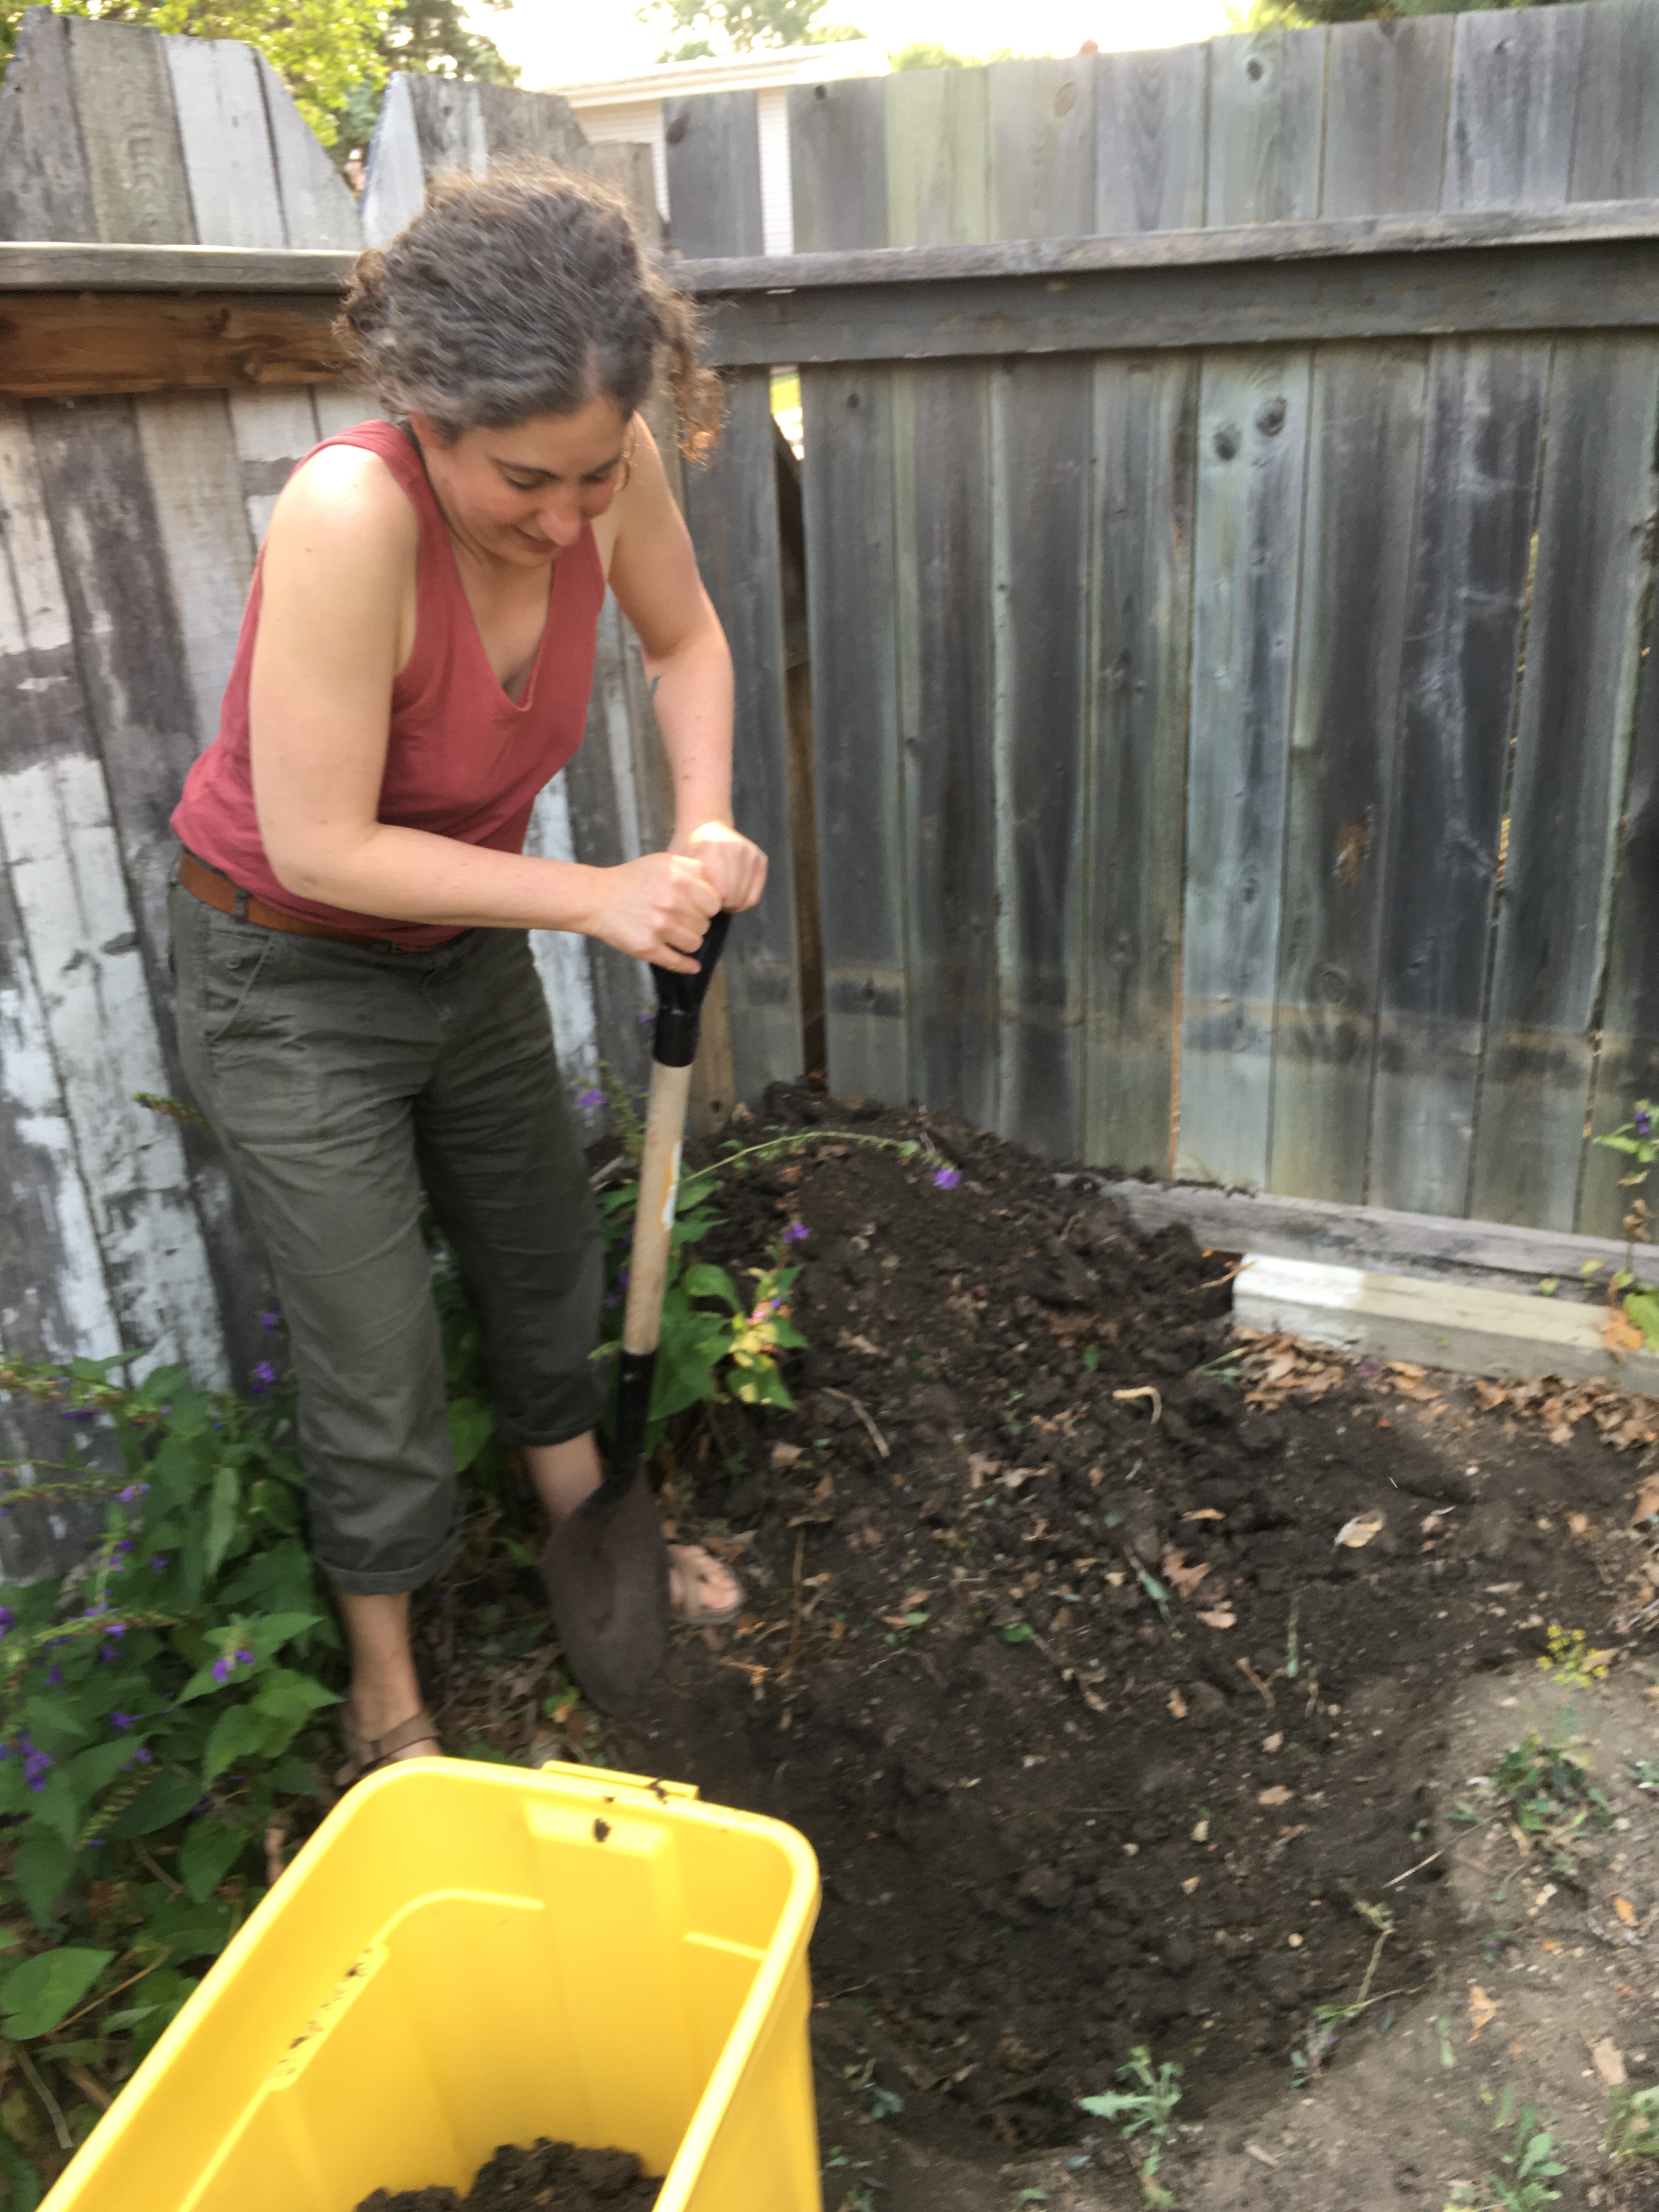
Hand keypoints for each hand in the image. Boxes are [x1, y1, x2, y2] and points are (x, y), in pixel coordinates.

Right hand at [589, 853, 720, 973]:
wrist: (596, 897)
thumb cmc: (632, 880)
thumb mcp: (664, 862)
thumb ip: (694, 870)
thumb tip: (720, 890)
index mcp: (678, 878)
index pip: (714, 902)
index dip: (707, 906)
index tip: (697, 906)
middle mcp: (671, 902)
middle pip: (705, 924)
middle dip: (696, 922)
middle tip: (681, 918)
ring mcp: (660, 926)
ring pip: (695, 943)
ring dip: (688, 941)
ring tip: (675, 933)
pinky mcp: (648, 947)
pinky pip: (678, 962)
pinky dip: (687, 966)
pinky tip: (691, 965)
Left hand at [672, 820, 766, 912]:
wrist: (704, 825)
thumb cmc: (688, 848)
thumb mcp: (678, 864)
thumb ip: (685, 883)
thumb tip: (696, 905)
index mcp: (711, 848)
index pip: (720, 893)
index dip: (709, 903)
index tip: (701, 899)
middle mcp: (735, 848)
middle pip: (734, 897)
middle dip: (722, 904)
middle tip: (711, 899)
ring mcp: (750, 853)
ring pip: (745, 898)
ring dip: (732, 903)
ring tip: (720, 896)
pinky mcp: (760, 858)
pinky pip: (755, 895)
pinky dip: (743, 900)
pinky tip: (732, 894)